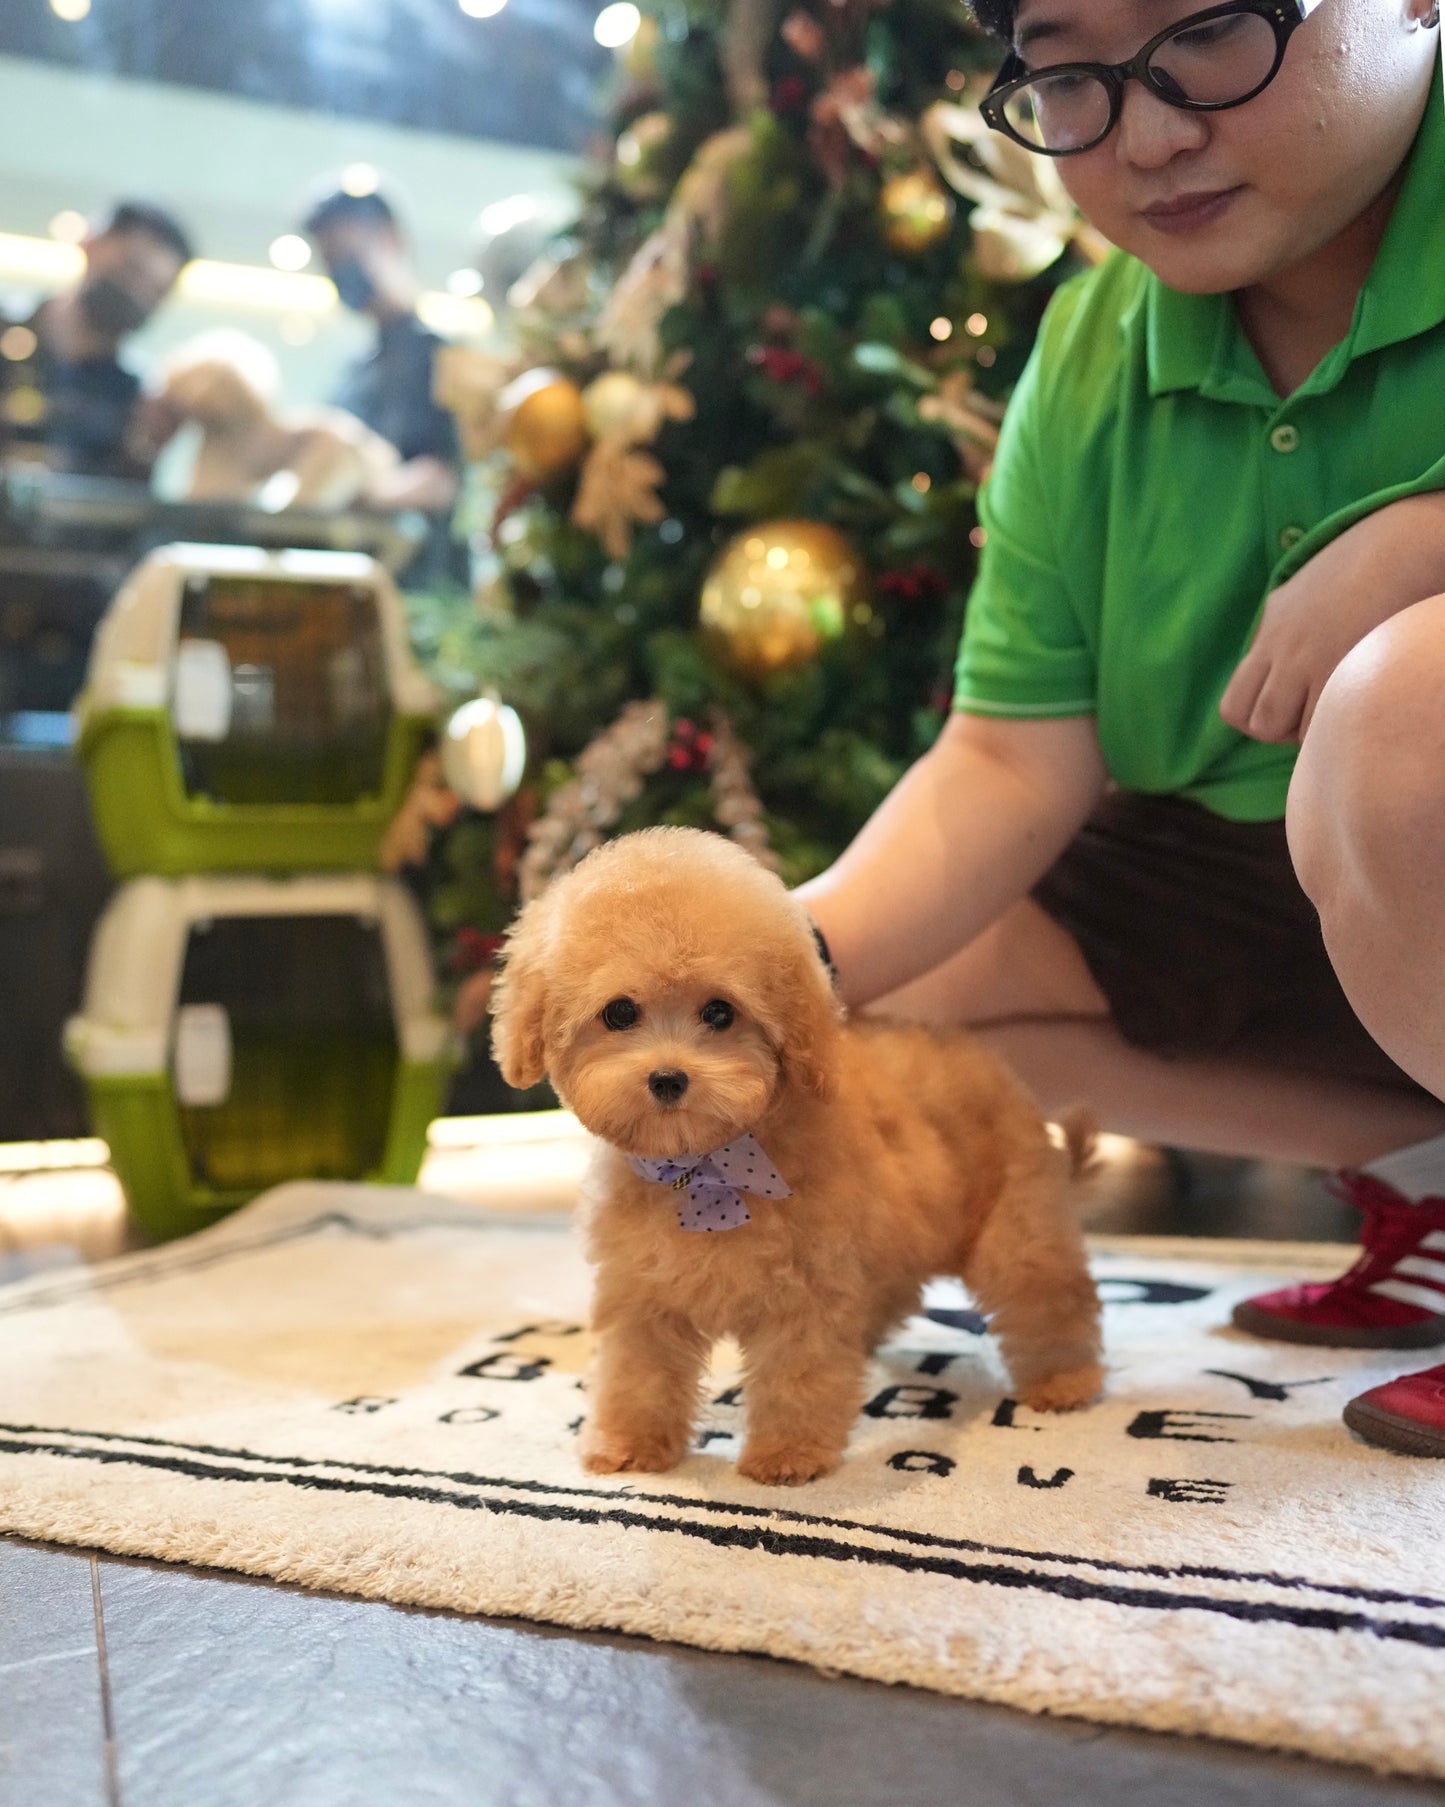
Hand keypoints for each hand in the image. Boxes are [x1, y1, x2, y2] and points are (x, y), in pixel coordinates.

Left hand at [1220, 493, 1444, 744]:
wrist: (1402, 545)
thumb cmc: (1360, 565)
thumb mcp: (1298, 593)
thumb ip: (1275, 630)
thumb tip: (1266, 657)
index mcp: (1269, 633)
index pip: (1233, 706)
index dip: (1257, 719)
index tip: (1287, 709)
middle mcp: (1282, 651)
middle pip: (1256, 724)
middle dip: (1281, 732)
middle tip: (1313, 714)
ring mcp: (1312, 662)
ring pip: (1288, 731)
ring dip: (1310, 730)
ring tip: (1338, 705)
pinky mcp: (1345, 668)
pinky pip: (1325, 723)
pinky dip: (1337, 724)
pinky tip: (1357, 701)